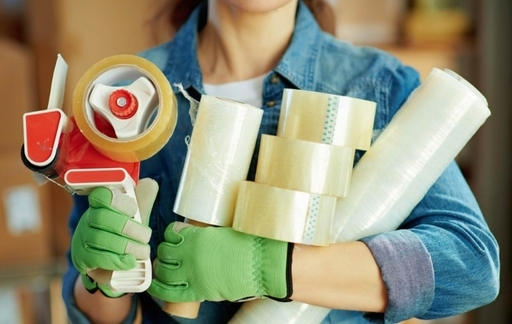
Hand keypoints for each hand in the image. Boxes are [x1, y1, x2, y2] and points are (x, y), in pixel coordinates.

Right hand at [71, 178, 157, 296]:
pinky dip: (117, 260)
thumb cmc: (125, 233)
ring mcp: (82, 238)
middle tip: (146, 237)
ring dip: (127, 246)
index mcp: (101, 203)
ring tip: (143, 251)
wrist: (112, 262)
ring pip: (100, 238)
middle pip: (102, 218)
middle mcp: (88, 218)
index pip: (103, 195)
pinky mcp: (81, 258)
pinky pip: (97, 258)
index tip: (134, 210)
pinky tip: (130, 261)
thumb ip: (143, 199)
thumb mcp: (136, 215)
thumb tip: (149, 183)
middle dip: (129, 228)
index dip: (120, 202)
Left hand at [148, 222, 292, 302]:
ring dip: (160, 269)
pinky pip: (169, 291)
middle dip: (164, 252)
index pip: (171, 232)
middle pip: (164, 251)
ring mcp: (191, 272)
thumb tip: (200, 241)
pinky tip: (156, 286)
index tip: (173, 238)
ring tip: (162, 269)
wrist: (261, 264)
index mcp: (197, 236)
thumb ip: (207, 238)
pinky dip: (159, 289)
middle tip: (168, 255)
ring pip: (163, 270)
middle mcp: (189, 253)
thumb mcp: (223, 233)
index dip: (170, 235)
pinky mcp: (196, 290)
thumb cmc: (248, 246)